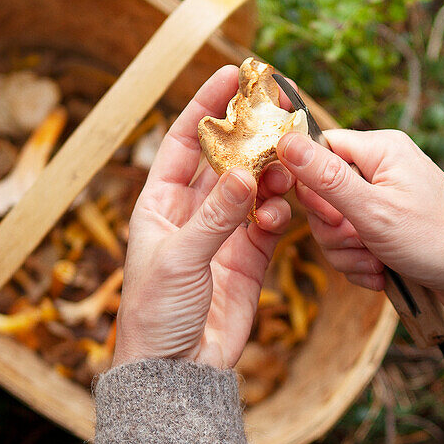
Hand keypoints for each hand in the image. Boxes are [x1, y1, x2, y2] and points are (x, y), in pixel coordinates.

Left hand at [113, 67, 291, 368]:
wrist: (176, 369)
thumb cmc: (156, 312)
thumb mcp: (180, 258)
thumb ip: (216, 215)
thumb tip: (244, 173)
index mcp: (159, 204)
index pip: (183, 142)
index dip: (206, 107)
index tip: (232, 75)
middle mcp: (191, 214)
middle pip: (224, 161)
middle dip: (249, 137)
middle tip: (278, 114)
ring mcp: (222, 235)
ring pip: (253, 189)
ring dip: (270, 175)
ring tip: (287, 167)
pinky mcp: (248, 260)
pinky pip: (269, 223)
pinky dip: (280, 212)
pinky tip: (284, 209)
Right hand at [276, 129, 443, 318]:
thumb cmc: (437, 239)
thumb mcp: (373, 210)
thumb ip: (326, 178)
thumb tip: (285, 141)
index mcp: (380, 149)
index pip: (319, 149)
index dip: (311, 186)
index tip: (329, 213)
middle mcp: (383, 170)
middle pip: (323, 194)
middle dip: (334, 230)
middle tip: (360, 241)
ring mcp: (386, 202)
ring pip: (336, 226)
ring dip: (348, 252)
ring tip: (376, 264)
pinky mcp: (390, 230)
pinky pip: (354, 245)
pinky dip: (362, 264)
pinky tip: (382, 274)